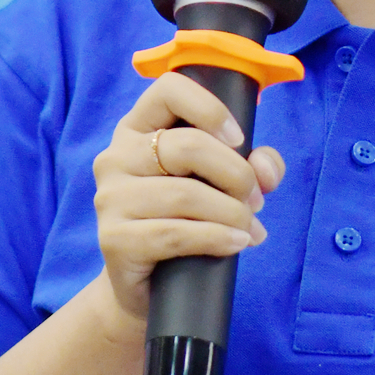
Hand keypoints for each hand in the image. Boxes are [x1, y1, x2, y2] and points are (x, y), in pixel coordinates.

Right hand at [92, 73, 287, 325]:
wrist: (150, 285)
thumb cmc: (189, 221)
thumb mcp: (225, 184)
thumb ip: (255, 164)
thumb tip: (265, 166)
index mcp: (138, 128)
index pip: (168, 88)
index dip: (211, 108)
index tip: (239, 139)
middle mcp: (116, 156)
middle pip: (188, 146)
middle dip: (236, 174)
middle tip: (255, 200)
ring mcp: (109, 198)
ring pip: (185, 194)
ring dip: (232, 213)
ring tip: (249, 228)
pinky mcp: (114, 239)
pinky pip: (175, 233)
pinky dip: (217, 238)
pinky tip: (236, 243)